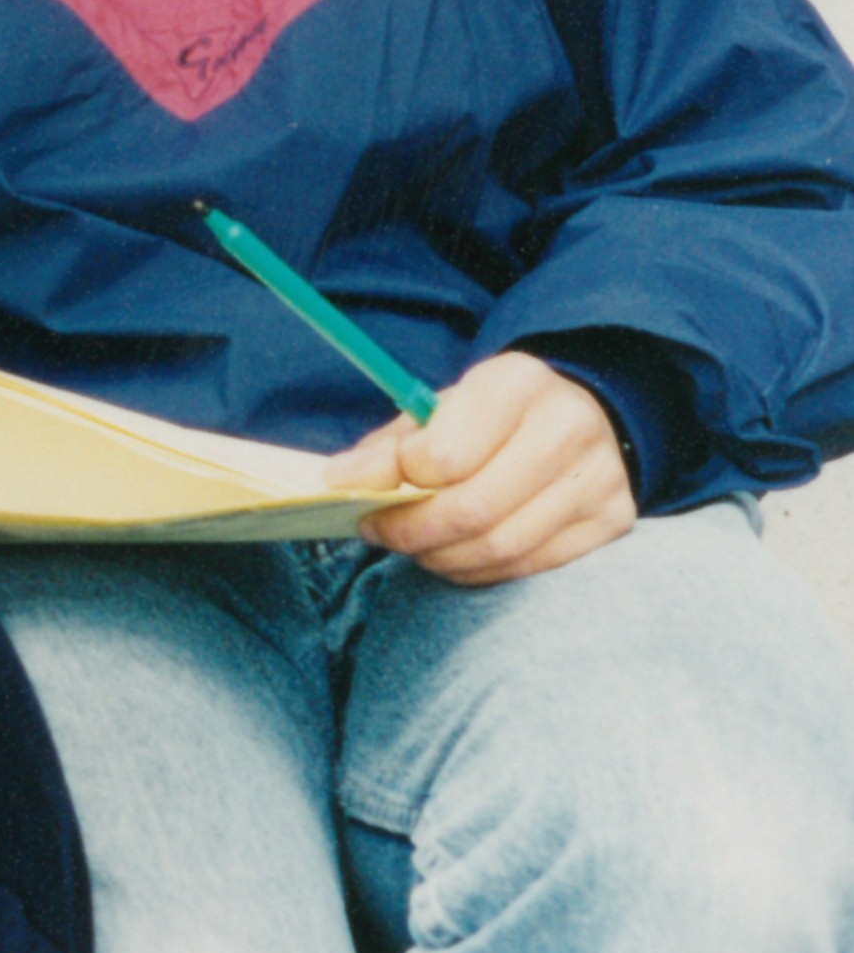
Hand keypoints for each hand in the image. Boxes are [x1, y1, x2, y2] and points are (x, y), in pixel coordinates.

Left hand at [325, 352, 636, 584]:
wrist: (577, 417)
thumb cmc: (488, 418)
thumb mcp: (435, 412)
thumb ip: (388, 447)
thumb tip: (338, 482)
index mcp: (517, 382)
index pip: (444, 455)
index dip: (398, 482)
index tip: (368, 489)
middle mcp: (568, 426)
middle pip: (473, 509)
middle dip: (413, 532)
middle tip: (381, 533)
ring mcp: (600, 477)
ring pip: (502, 545)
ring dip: (443, 557)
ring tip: (416, 546)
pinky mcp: (613, 520)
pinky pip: (532, 565)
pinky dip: (481, 570)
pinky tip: (458, 555)